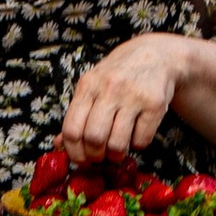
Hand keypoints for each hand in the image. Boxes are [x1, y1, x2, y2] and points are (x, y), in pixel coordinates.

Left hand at [60, 32, 185, 165]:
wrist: (155, 56)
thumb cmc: (119, 76)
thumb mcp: (93, 87)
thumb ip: (77, 115)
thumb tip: (59, 144)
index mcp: (88, 85)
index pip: (72, 128)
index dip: (74, 152)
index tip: (81, 160)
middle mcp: (109, 88)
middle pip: (93, 138)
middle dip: (95, 156)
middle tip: (100, 157)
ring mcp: (133, 96)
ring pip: (117, 143)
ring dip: (116, 155)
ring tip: (117, 151)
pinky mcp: (154, 104)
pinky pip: (141, 140)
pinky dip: (137, 145)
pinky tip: (136, 135)